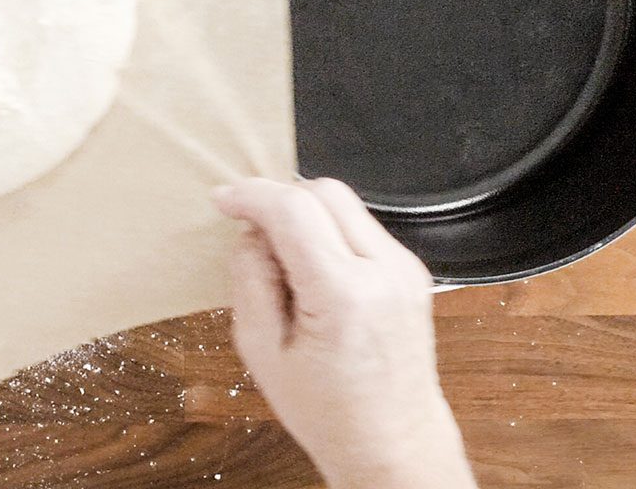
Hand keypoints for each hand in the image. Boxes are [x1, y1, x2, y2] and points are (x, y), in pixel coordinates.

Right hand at [213, 177, 475, 488]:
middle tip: (252, 233)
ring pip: (345, 204)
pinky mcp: (411, 271)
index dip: (251, 195)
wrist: (394, 444)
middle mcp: (385, 271)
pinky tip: (314, 273)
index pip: (293, 209)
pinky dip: (329, 233)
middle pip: (325, 192)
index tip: (224, 201)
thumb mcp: (260, 351)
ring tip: (285, 264)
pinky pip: (361, 227)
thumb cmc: (328, 412)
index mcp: (345, 295)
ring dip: (306, 216)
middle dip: (280, 199)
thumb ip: (250, 278)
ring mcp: (405, 269)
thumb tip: (252, 231)